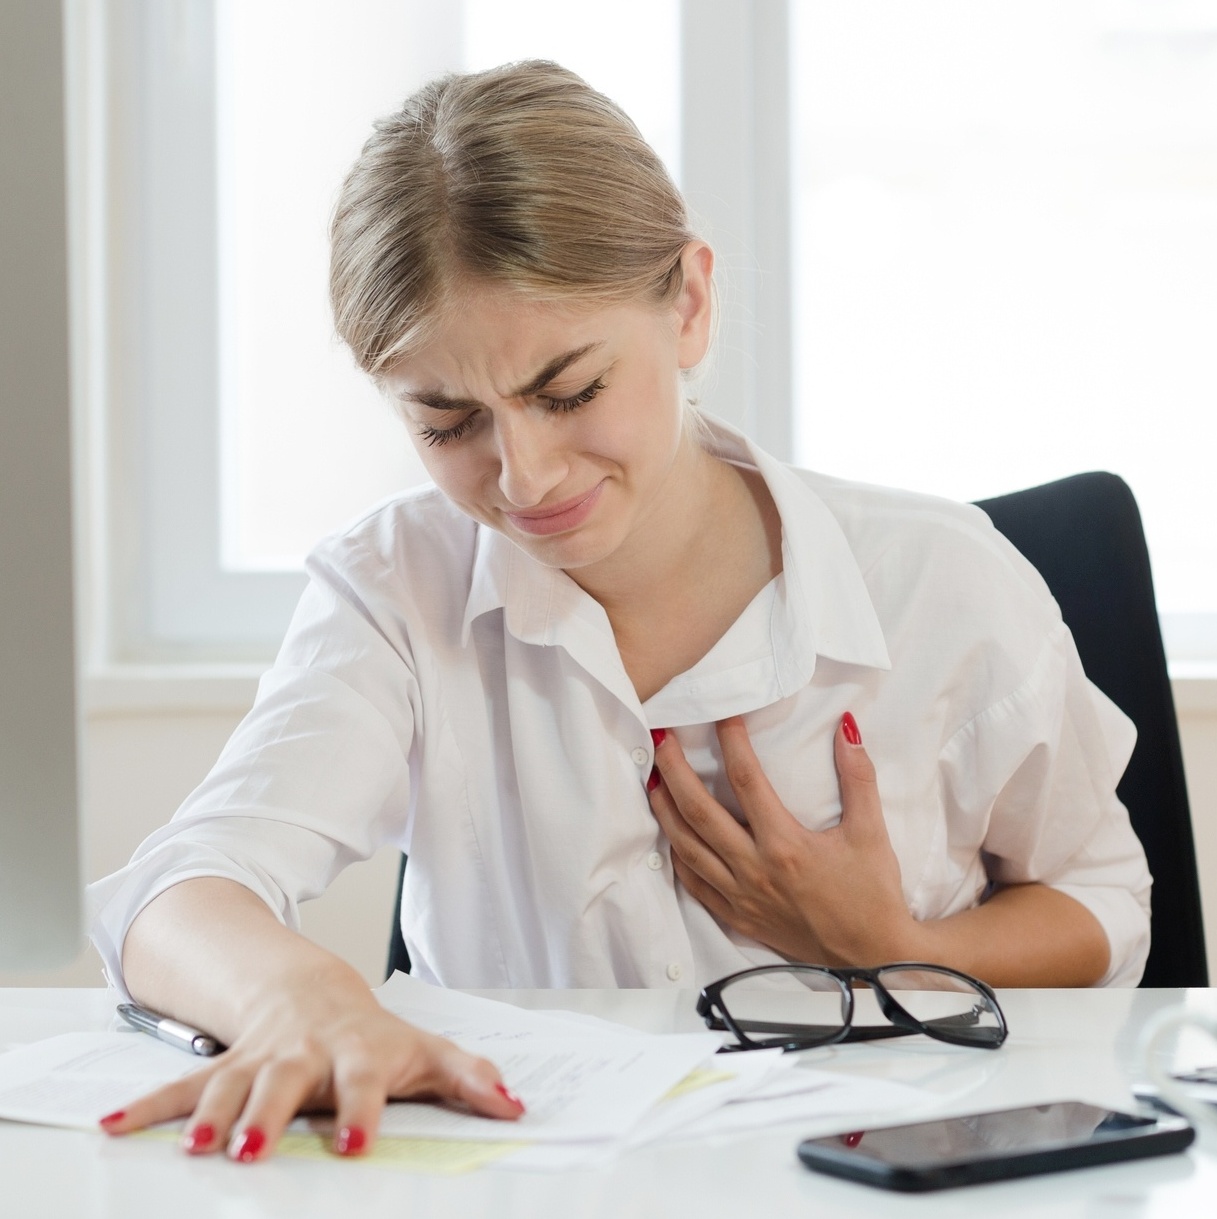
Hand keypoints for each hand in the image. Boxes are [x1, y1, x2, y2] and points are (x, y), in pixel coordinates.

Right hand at [99, 979, 522, 1160]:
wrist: (309, 991)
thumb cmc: (369, 1033)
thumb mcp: (422, 1051)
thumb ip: (468, 1077)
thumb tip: (516, 1105)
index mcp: (354, 1052)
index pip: (362, 1080)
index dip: (360, 1109)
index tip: (355, 1142)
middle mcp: (302, 1055)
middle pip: (284, 1083)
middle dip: (269, 1115)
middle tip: (256, 1150)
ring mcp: (257, 1059)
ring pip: (228, 1085)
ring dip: (208, 1115)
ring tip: (191, 1148)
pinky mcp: (222, 1067)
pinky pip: (181, 1086)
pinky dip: (148, 1106)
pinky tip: (113, 1124)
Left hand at [647, 713, 917, 965]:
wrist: (872, 956)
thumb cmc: (872, 894)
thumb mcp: (871, 833)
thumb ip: (858, 777)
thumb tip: (847, 726)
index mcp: (785, 846)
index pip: (747, 781)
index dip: (731, 743)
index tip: (722, 715)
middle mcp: (755, 870)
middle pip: (700, 811)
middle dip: (675, 771)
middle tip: (662, 739)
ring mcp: (740, 896)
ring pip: (687, 847)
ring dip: (665, 810)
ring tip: (652, 778)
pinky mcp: (736, 917)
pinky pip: (694, 883)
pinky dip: (678, 855)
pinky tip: (671, 832)